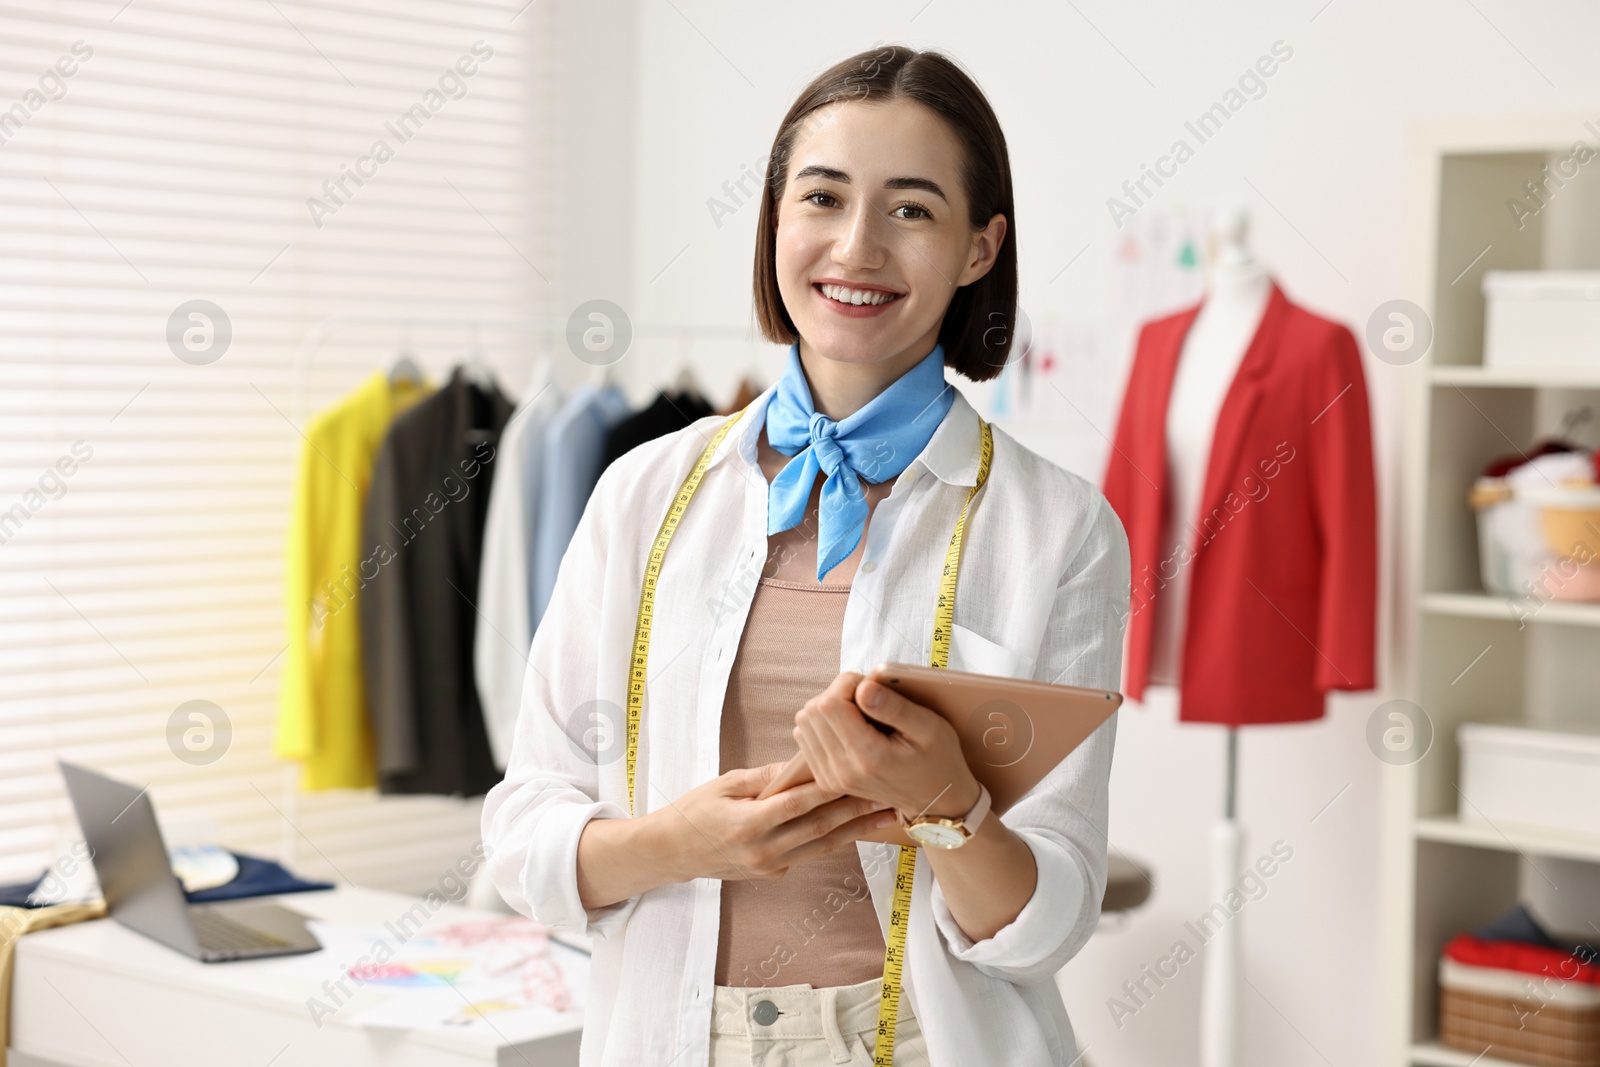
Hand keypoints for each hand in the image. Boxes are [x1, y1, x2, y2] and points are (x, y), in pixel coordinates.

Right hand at [652, 761, 898, 882]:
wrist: (672, 852)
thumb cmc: (695, 810)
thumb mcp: (725, 784)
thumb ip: (765, 777)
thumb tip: (802, 762)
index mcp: (748, 825)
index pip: (799, 804)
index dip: (832, 790)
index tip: (861, 774)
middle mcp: (763, 851)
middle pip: (819, 829)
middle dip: (857, 811)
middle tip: (888, 795)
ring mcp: (770, 866)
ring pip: (822, 846)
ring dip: (856, 830)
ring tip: (885, 815)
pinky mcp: (773, 873)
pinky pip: (809, 852)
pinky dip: (833, 838)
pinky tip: (856, 825)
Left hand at [791, 672, 982, 823]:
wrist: (935, 798)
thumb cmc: (937, 759)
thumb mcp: (929, 727)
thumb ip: (894, 706)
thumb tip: (863, 688)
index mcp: (868, 756)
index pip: (830, 704)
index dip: (846, 684)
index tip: (870, 687)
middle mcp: (843, 770)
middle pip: (813, 711)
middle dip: (837, 694)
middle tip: (867, 698)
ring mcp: (831, 778)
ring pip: (804, 723)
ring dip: (828, 708)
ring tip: (859, 713)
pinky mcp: (826, 780)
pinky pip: (805, 738)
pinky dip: (823, 724)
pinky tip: (848, 727)